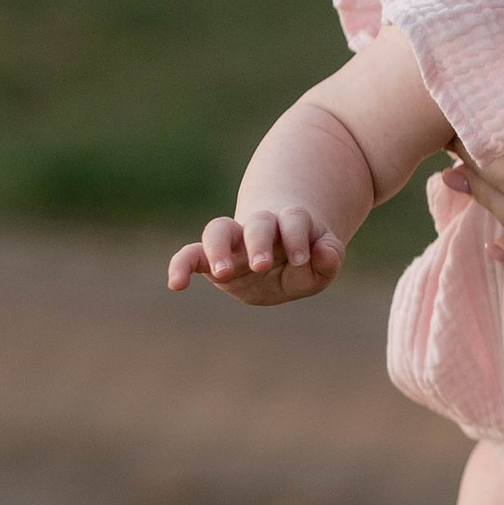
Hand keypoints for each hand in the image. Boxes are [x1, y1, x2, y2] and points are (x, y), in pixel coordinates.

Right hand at [166, 209, 345, 302]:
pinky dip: (180, 266)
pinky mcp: (210, 260)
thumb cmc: (302, 262)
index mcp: (288, 225)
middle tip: (262, 264)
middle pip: (257, 222)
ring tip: (223, 271)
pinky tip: (176, 285)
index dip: (297, 236)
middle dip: (258, 241)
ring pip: (218, 229)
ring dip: (219, 248)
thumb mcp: (321, 265)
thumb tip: (324, 251)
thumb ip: (327, 259)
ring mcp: (232, 242)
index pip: (293, 220)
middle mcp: (258, 228)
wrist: (278, 260)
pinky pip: (189, 256)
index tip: (303, 259)